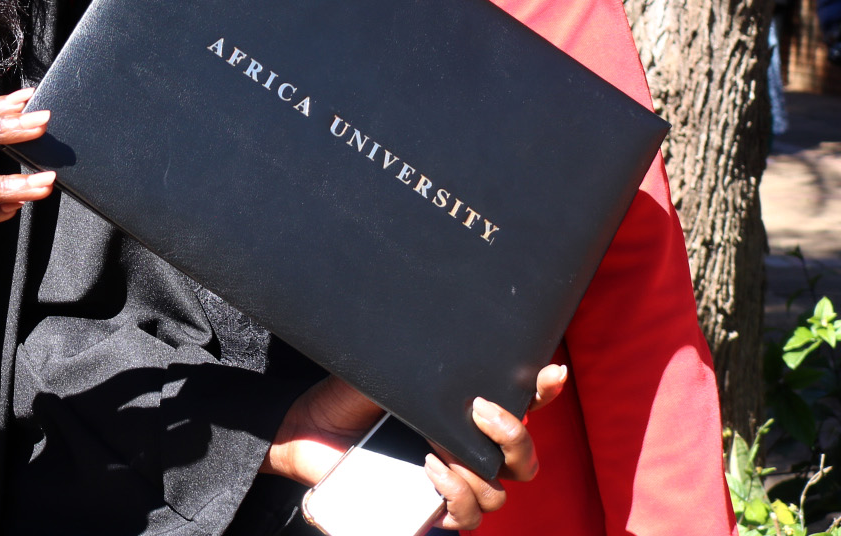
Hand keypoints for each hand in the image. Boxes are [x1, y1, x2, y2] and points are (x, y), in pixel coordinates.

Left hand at [271, 364, 566, 530]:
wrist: (308, 430)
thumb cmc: (349, 396)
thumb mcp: (388, 369)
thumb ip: (420, 362)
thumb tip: (447, 342)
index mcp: (465, 413)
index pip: (521, 404)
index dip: (543, 390)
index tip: (550, 372)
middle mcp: (468, 449)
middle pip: (524, 460)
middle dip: (514, 437)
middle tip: (481, 411)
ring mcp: (453, 482)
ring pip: (498, 493)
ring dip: (475, 472)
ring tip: (435, 450)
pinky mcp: (431, 508)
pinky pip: (464, 517)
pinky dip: (455, 497)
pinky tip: (432, 474)